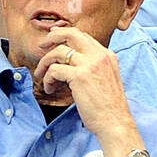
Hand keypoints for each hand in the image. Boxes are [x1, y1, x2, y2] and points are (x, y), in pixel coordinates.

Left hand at [35, 27, 137, 144]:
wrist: (115, 122)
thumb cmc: (109, 108)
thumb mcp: (107, 79)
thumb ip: (94, 67)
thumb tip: (73, 65)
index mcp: (107, 55)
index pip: (83, 36)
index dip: (66, 36)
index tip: (54, 40)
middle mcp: (100, 56)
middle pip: (71, 34)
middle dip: (52, 37)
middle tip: (41, 45)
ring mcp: (90, 64)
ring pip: (58, 52)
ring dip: (45, 63)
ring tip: (41, 75)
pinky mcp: (79, 76)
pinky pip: (54, 70)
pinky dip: (47, 79)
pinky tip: (49, 89)